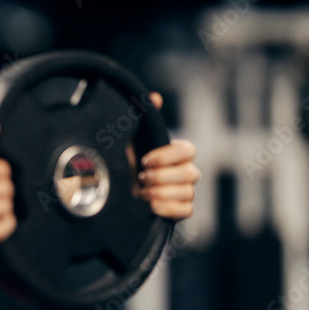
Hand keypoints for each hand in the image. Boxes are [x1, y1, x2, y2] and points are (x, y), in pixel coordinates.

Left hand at [134, 93, 199, 219]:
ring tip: (142, 191)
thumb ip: (144, 117)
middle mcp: (186, 172)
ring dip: (162, 192)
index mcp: (178, 153)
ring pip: (188, 193)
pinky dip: (169, 208)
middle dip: (162, 176)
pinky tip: (151, 205)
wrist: (117, 187)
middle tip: (141, 176)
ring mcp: (185, 191)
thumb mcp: (131, 138)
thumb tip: (155, 98)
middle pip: (191, 174)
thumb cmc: (127, 160)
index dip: (167, 156)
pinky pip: (186, 211)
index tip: (144, 160)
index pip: (188, 151)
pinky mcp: (180, 209)